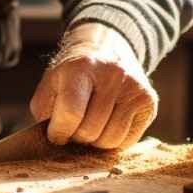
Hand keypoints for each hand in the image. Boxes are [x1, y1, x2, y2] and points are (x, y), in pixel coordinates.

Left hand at [29, 23, 155, 149]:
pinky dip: (114, 141)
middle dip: (76, 138)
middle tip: (74, 130)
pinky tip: (107, 125)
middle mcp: (113, 74)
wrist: (106, 50)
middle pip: (90, 130)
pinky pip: (128, 140)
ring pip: (111, 140)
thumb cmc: (73, 75)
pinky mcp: (148, 101)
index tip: (56, 134)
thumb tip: (53, 142)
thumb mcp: (51, 84)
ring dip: (95, 143)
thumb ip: (45, 111)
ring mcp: (134, 87)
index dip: (59, 132)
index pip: (71, 114)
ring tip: (89, 128)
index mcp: (82, 67)